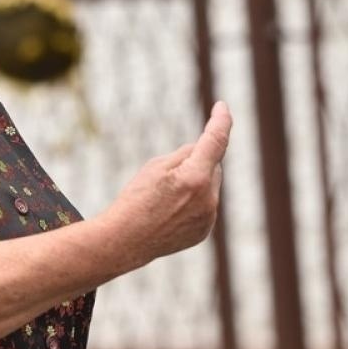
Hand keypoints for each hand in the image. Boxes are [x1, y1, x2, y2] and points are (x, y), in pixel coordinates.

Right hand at [103, 100, 231, 269]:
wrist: (125, 241)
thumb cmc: (135, 200)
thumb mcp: (155, 167)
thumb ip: (185, 155)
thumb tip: (203, 152)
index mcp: (195, 177)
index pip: (216, 141)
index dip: (221, 121)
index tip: (222, 107)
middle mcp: (208, 199)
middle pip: (212, 166)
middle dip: (198, 163)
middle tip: (167, 178)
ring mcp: (208, 218)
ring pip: (210, 187)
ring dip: (195, 184)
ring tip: (165, 200)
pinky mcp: (204, 231)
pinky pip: (206, 207)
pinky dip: (194, 203)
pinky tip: (170, 214)